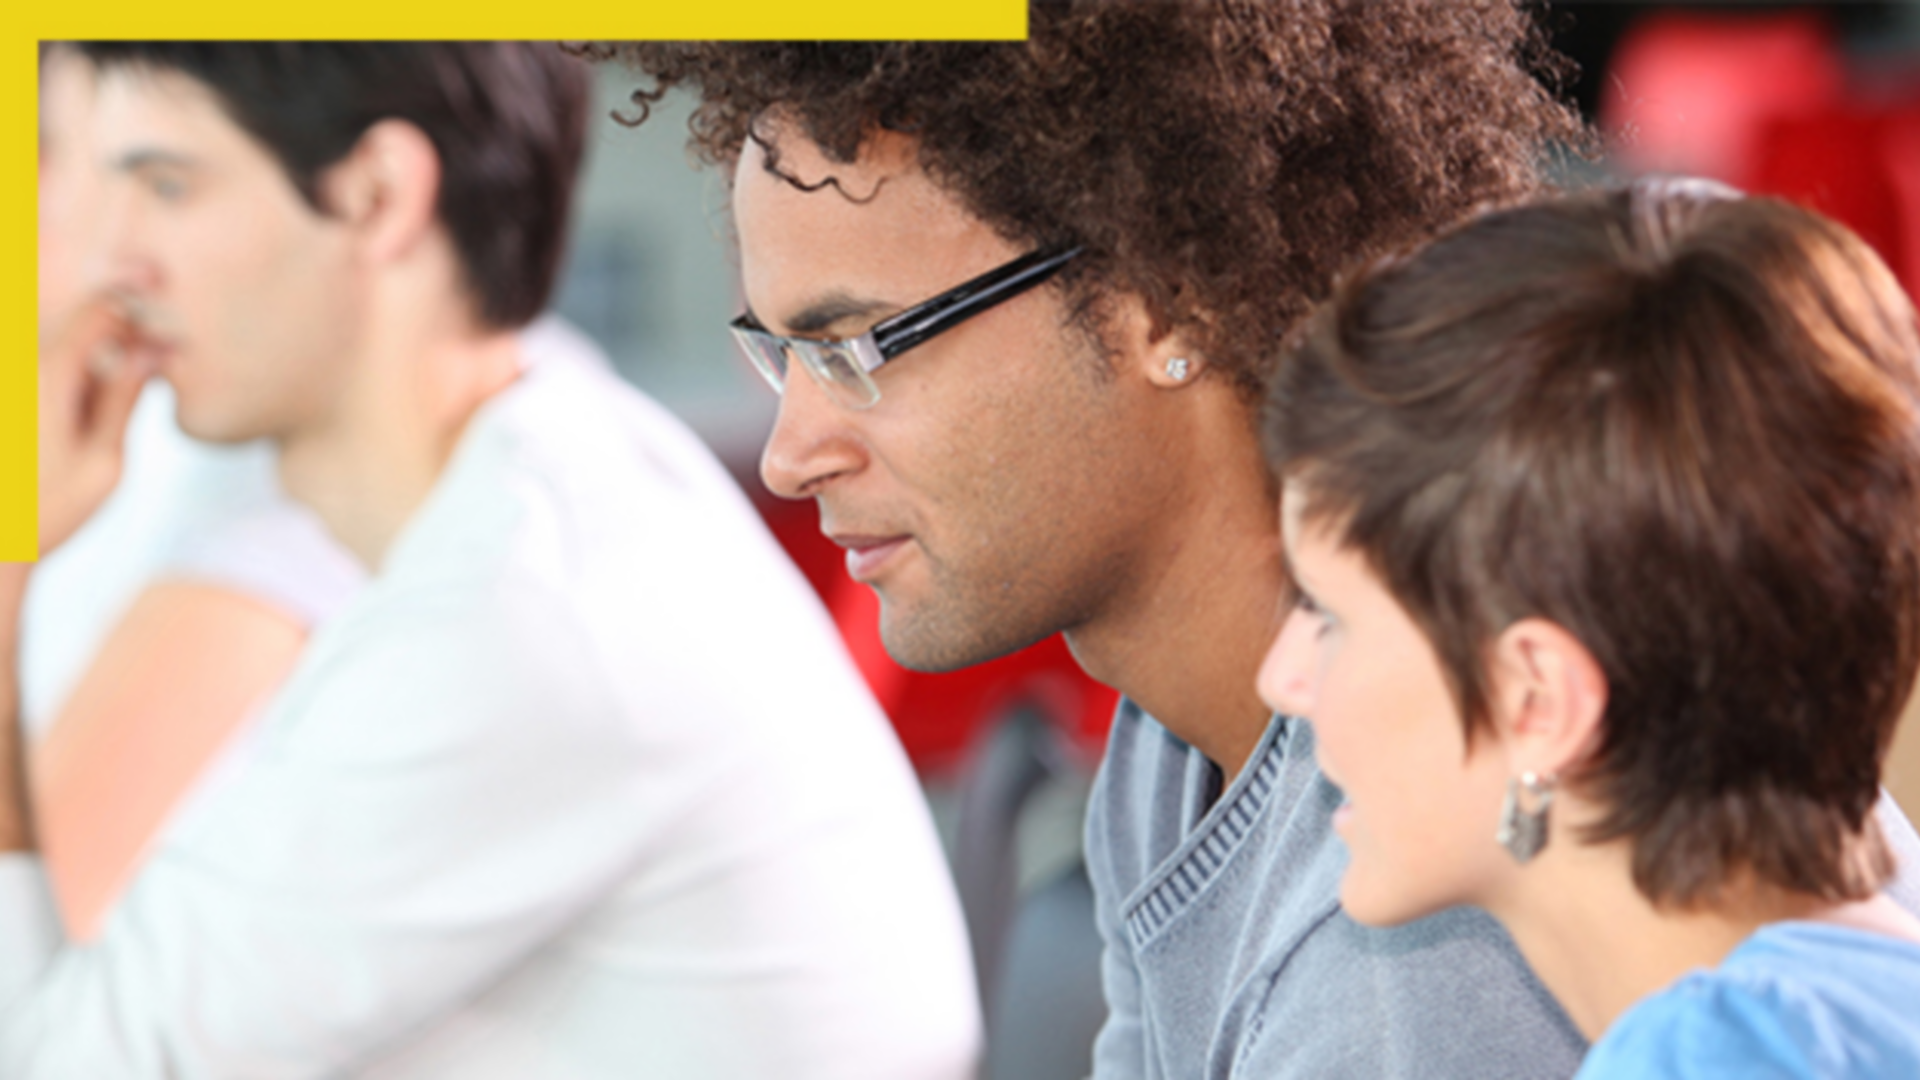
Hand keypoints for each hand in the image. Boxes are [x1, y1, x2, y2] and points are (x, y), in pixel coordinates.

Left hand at [37, 297, 154, 556]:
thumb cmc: (45, 512)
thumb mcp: (104, 461)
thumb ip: (124, 400)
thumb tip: (151, 353)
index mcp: (47, 376)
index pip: (99, 311)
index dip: (139, 312)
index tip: (168, 336)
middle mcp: (20, 369)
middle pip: (82, 327)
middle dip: (122, 344)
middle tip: (153, 378)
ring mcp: (13, 384)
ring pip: (65, 351)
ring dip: (97, 370)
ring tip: (107, 420)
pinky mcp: (13, 400)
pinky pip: (48, 375)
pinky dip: (75, 388)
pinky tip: (80, 427)